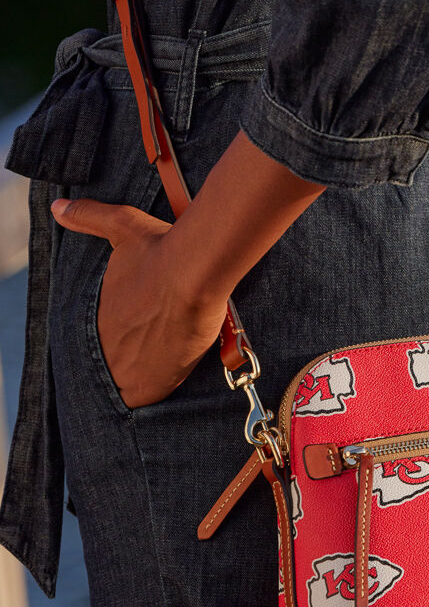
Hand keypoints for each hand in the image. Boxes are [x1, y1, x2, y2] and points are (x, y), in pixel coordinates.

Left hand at [52, 198, 227, 408]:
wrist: (193, 272)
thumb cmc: (160, 250)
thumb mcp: (122, 228)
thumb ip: (89, 218)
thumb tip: (57, 208)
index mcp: (100, 315)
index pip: (105, 336)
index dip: (125, 336)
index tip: (143, 330)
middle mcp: (106, 345)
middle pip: (115, 361)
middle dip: (131, 358)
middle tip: (156, 348)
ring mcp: (126, 367)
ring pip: (127, 383)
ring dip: (143, 377)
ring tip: (164, 364)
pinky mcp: (151, 383)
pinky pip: (145, 398)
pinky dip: (154, 392)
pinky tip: (169, 378)